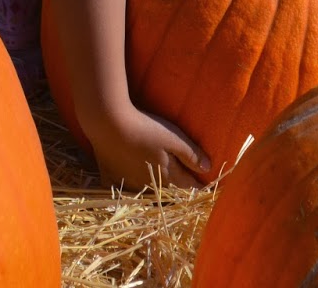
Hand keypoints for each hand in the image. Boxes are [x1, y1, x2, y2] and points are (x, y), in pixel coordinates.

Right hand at [88, 103, 210, 190]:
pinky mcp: (111, 178)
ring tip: (160, 188)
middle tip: (185, 190)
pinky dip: (128, 191)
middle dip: (178, 191)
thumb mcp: (173, 138)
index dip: (198, 187)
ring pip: (146, 193)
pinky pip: (122, 191)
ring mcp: (129, 183)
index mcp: (167, 174)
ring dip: (155, 192)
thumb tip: (208, 169)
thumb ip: (191, 154)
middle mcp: (150, 184)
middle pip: (168, 191)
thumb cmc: (144, 128)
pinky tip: (128, 188)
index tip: (206, 189)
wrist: (108, 124)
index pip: (187, 185)